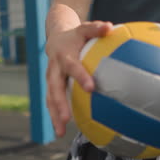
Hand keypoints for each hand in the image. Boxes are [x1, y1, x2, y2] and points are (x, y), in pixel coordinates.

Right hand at [46, 21, 112, 136]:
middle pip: (55, 88)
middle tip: (67, 119)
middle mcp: (55, 70)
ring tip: (60, 133)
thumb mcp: (85, 29)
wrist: (55, 39)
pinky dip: (54, 117)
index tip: (91, 88)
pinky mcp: (50, 88)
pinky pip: (51, 103)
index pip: (73, 67)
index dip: (80, 76)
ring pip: (49, 99)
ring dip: (54, 116)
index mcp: (64, 56)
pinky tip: (61, 131)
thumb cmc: (76, 36)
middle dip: (60, 104)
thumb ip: (96, 28)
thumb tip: (109, 27)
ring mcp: (50, 80)